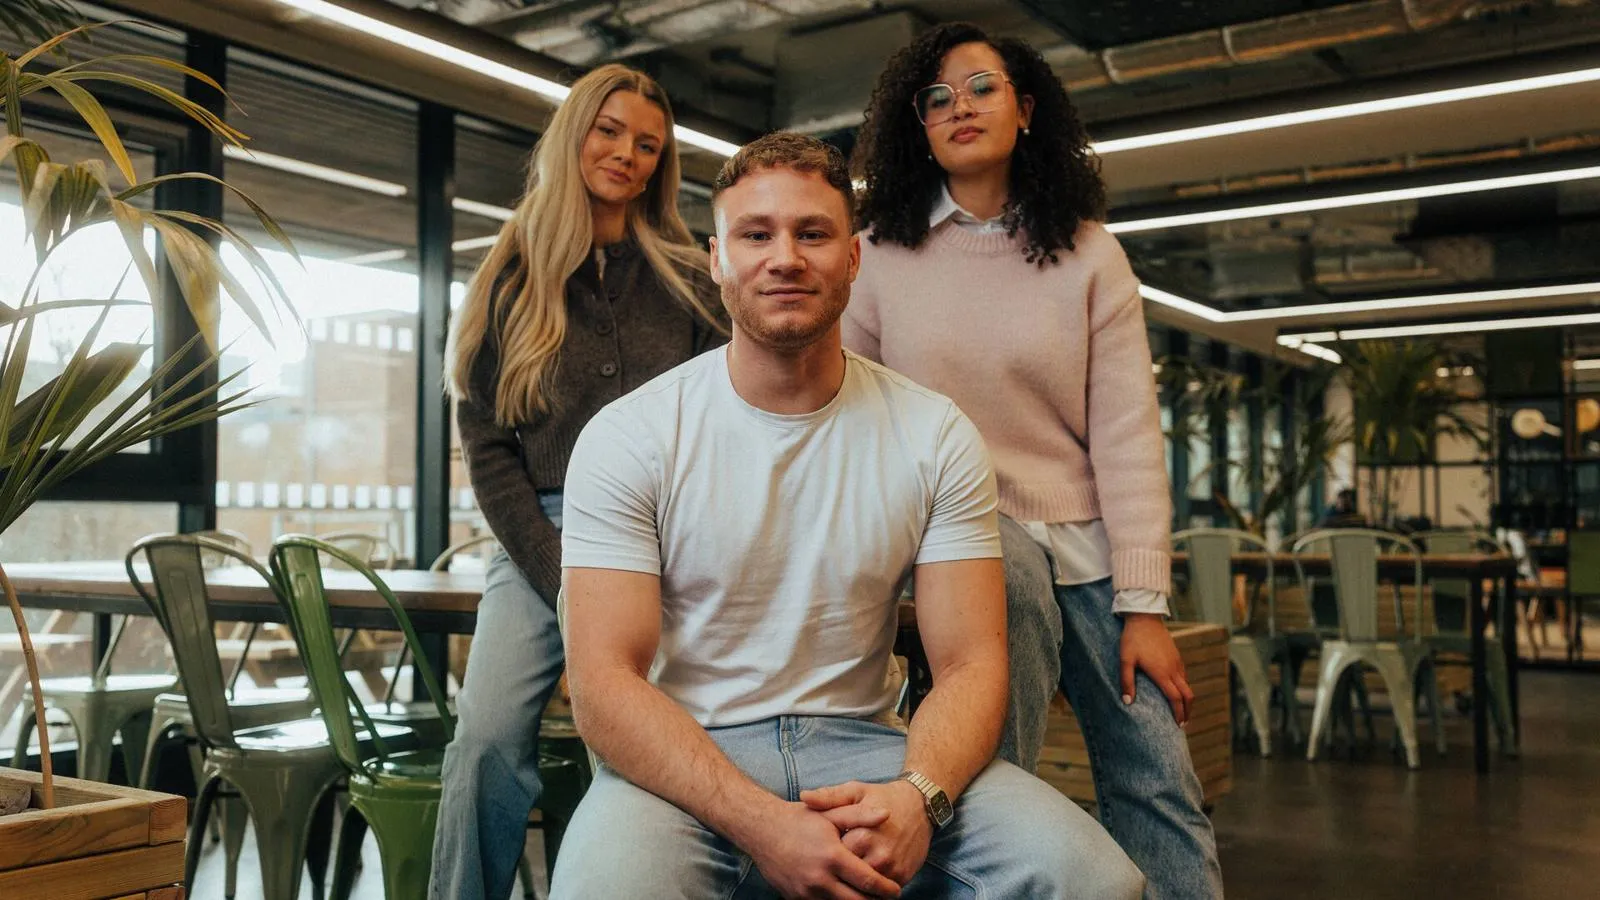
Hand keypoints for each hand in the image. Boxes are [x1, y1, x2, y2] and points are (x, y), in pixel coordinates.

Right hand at [742, 801, 901, 898]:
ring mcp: (806, 892)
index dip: (886, 889)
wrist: (761, 830)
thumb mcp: (830, 813)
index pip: (868, 881)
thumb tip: (886, 814)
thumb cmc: (799, 819)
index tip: (896, 890)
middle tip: (886, 898)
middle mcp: (820, 879)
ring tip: (867, 897)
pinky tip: (845, 894)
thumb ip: (859, 815)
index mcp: (832, 857)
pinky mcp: (796, 899)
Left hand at [801, 780, 932, 887]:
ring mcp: (893, 869)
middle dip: (839, 872)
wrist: (920, 805)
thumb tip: (804, 796)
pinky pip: (881, 890)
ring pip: (865, 887)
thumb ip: (829, 797)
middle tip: (831, 866)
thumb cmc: (882, 796)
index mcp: (862, 836)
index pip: (835, 858)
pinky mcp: (903, 876)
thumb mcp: (855, 791)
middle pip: (849, 876)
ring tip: (844, 873)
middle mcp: (879, 856)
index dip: (826, 855)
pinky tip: (861, 878)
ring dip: (854, 882)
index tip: (821, 851)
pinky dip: (871, 887)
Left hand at [1120, 613, 1193, 724]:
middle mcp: (1173, 669)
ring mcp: (1177, 662)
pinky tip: (1175, 691)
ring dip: (1186, 700)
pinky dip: (1183, 688)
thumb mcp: (1125, 660)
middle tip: (1183, 724)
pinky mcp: (1177, 656)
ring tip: (1180, 711)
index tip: (1178, 725)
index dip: (1178, 713)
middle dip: (1188, 711)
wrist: (1144, 617)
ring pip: (1187, 685)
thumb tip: (1128, 702)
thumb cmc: (1132, 639)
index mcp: (1162, 673)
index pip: (1176, 699)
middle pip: (1188, 695)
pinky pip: (1184, 676)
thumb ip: (1126, 681)